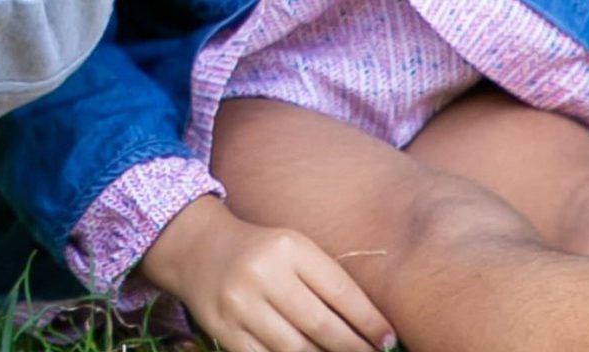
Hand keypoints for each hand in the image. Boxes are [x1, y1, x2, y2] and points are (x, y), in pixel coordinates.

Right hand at [138, 198, 395, 351]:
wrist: (200, 250)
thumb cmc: (262, 252)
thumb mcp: (295, 249)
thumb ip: (326, 280)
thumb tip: (369, 326)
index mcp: (288, 247)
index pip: (339, 290)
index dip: (368, 320)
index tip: (388, 340)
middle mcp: (263, 273)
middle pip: (319, 323)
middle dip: (352, 347)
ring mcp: (240, 304)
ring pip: (294, 347)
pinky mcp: (223, 329)